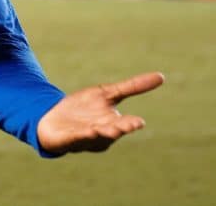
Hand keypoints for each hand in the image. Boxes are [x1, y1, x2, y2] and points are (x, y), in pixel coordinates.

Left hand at [37, 72, 163, 153]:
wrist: (53, 118)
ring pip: (95, 137)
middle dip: (118, 129)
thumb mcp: (108, 93)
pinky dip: (82, 135)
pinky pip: (76, 138)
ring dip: (101, 133)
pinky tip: (87, 131)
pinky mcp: (68, 139)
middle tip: (128, 126)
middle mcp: (102, 134)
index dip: (131, 123)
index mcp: (113, 124)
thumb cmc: (84, 107)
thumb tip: (162, 76)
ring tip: (103, 128)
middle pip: (112, 132)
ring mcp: (85, 138)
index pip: (125, 124)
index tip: (139, 122)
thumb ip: (133, 87)